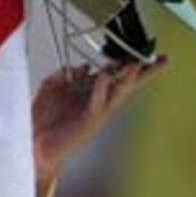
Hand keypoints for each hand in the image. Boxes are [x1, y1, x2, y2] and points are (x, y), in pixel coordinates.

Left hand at [31, 58, 166, 183]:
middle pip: (127, 83)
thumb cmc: (42, 121)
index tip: (144, 51)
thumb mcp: (51, 89)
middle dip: (145, 72)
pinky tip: (104, 78)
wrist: (33, 145)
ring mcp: (95, 112)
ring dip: (128, 79)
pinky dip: (100, 90)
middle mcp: (97, 101)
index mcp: (89, 92)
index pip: (115, 73)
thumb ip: (64, 75)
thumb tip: (82, 66)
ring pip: (118, 93)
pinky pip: (96, 104)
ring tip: (137, 64)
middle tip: (162, 60)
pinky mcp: (87, 123)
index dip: (128, 61)